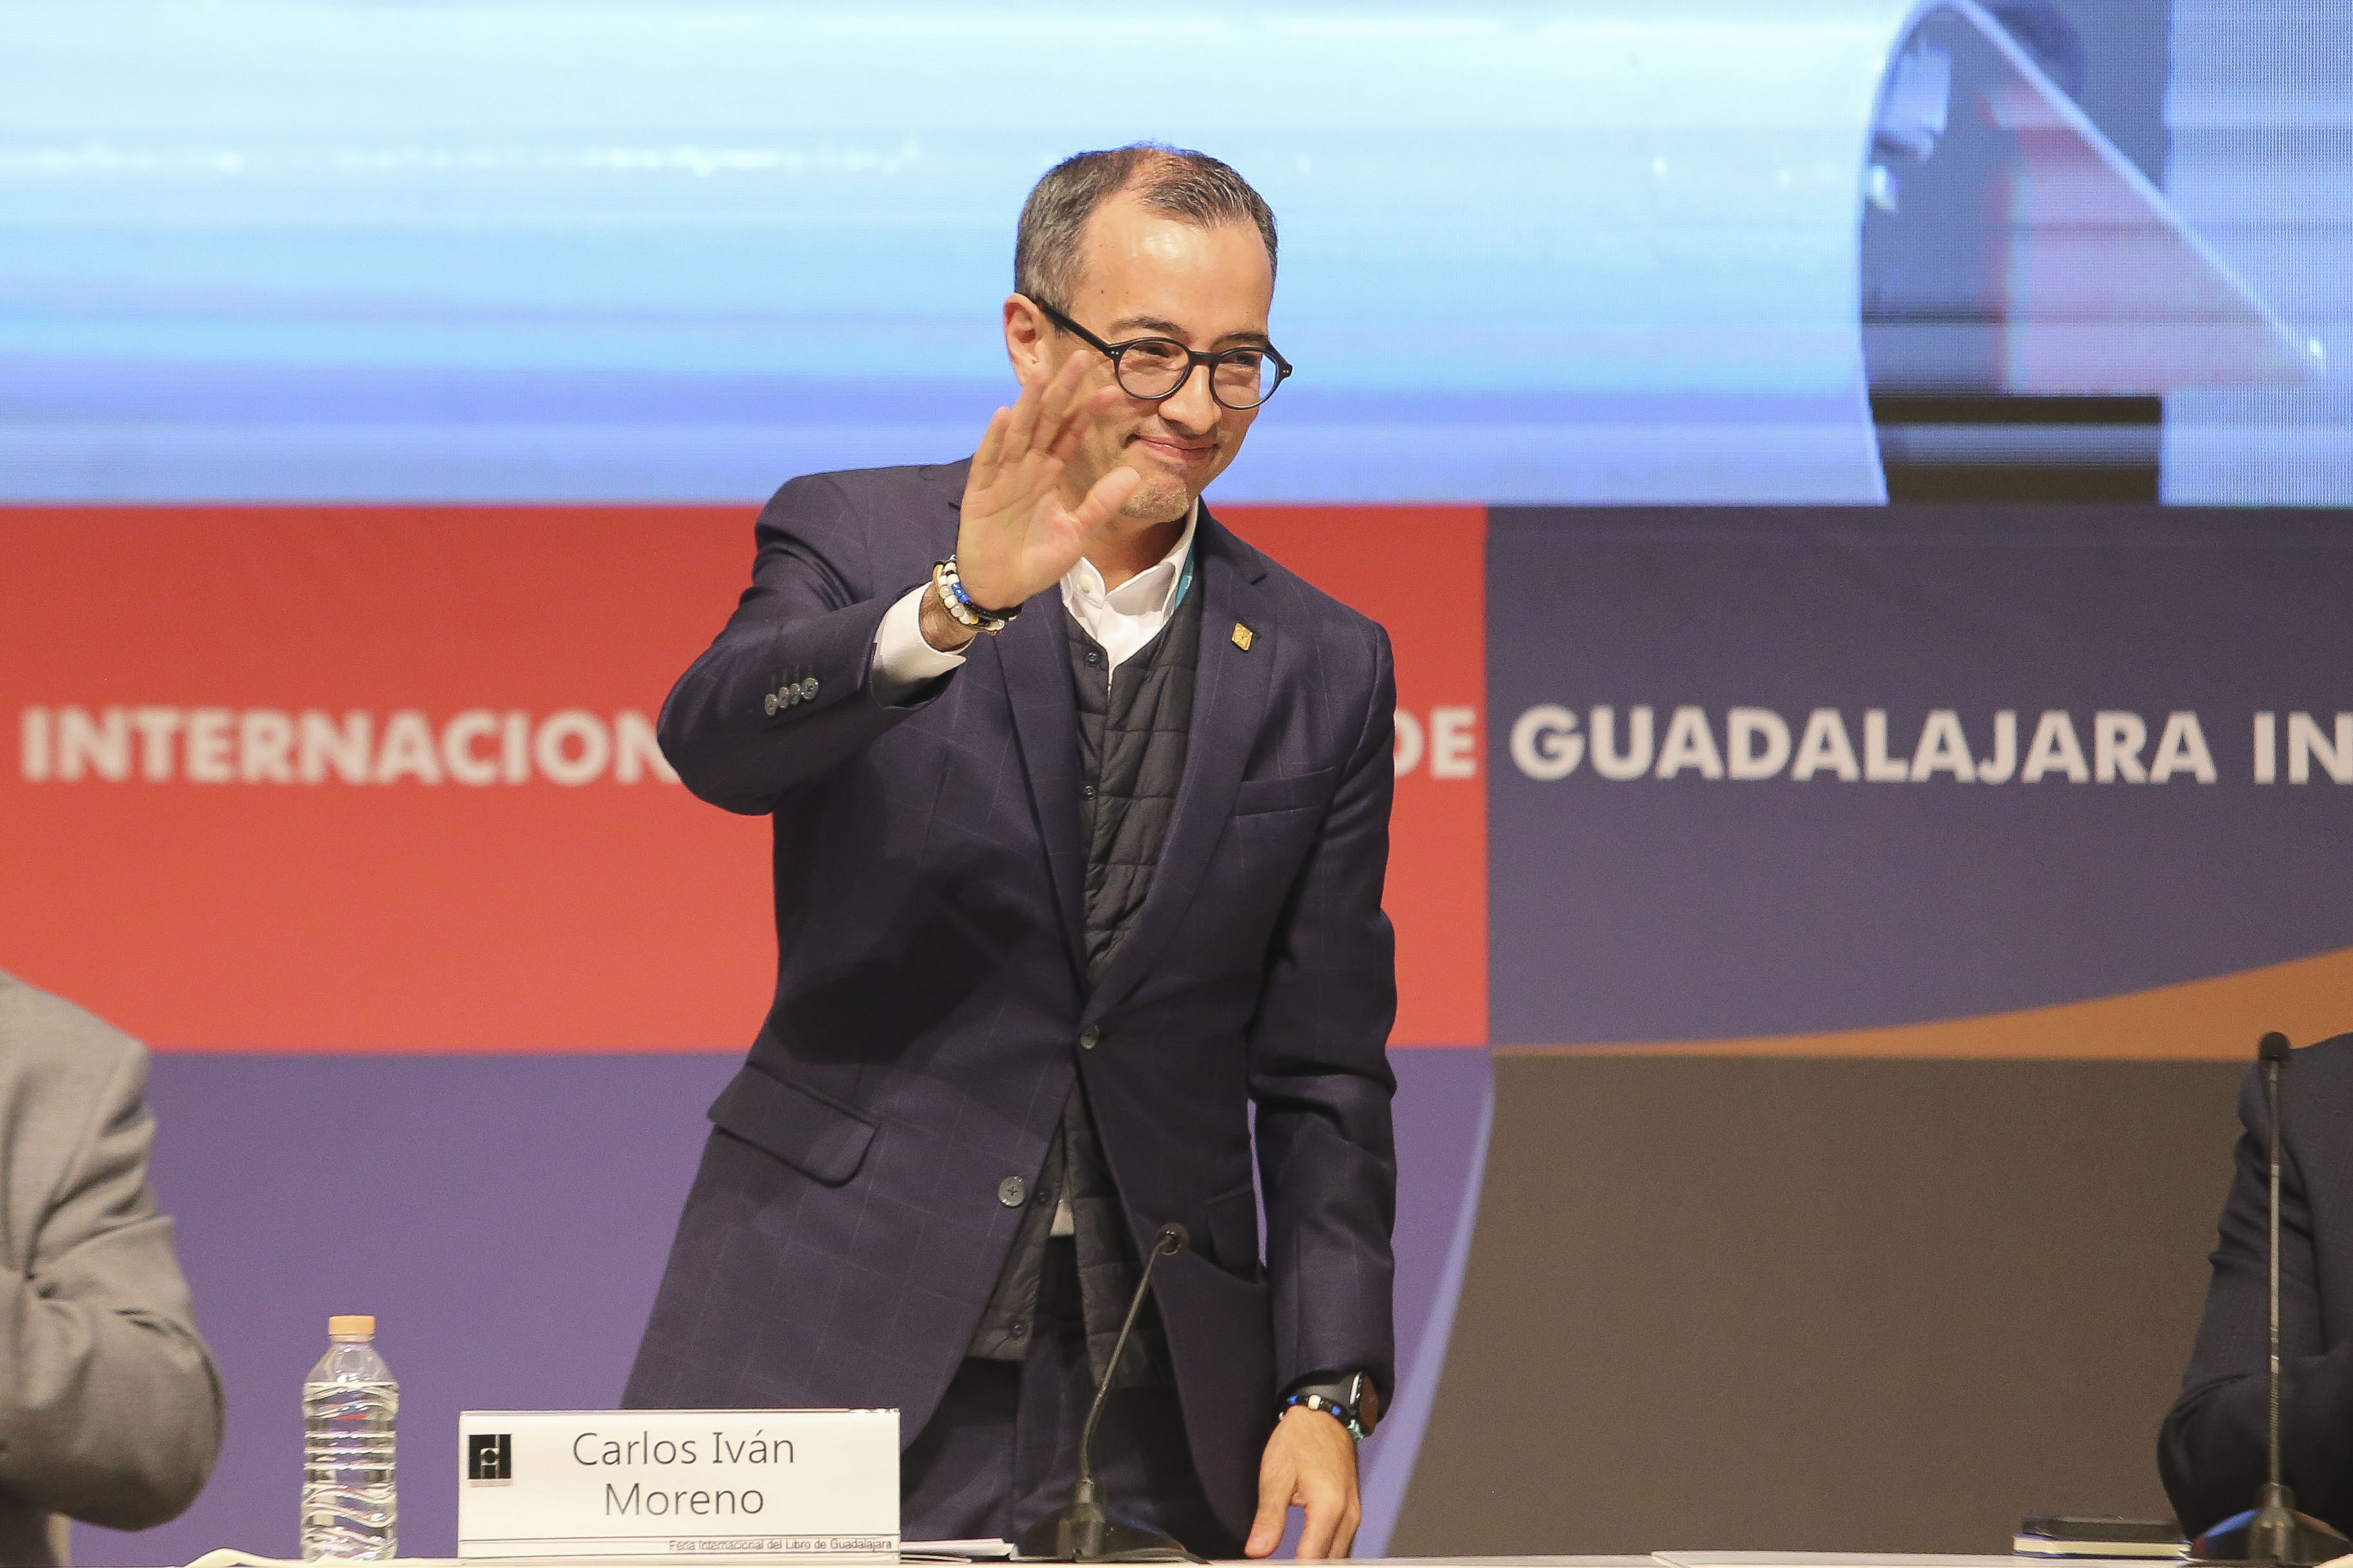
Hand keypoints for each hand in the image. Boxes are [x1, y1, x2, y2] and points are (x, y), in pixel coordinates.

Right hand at [954, 349, 1140, 610]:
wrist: (1001, 587)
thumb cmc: (1036, 559)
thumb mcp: (1078, 533)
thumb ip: (1101, 503)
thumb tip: (1134, 473)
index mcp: (1051, 472)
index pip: (1072, 434)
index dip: (1090, 412)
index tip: (1115, 391)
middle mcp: (1027, 467)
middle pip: (1047, 421)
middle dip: (1063, 391)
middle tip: (1082, 359)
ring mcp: (1003, 476)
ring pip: (1019, 432)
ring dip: (1028, 404)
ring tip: (1042, 375)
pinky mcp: (980, 492)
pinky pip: (988, 461)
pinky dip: (995, 439)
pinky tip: (1004, 415)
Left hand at [1245, 1406, 1360, 1558]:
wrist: (1324, 1414)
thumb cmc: (1299, 1438)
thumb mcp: (1276, 1475)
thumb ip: (1269, 1518)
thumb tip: (1257, 1551)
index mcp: (1329, 1507)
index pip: (1311, 1560)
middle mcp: (1348, 1515)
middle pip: (1329, 1563)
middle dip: (1306, 1567)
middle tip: (1281, 1564)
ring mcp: (1354, 1514)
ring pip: (1339, 1557)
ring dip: (1317, 1562)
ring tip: (1292, 1561)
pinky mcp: (1352, 1511)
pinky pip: (1343, 1543)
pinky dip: (1326, 1554)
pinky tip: (1307, 1554)